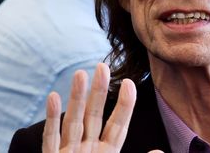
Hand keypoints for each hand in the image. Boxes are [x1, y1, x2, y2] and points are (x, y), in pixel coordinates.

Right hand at [42, 63, 162, 152]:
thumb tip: (159, 152)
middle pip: (95, 115)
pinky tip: (53, 98)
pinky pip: (51, 139)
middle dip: (99, 91)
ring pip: (73, 120)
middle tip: (103, 66)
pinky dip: (51, 119)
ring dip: (76, 98)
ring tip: (80, 73)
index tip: (131, 83)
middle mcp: (89, 149)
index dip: (125, 105)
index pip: (119, 125)